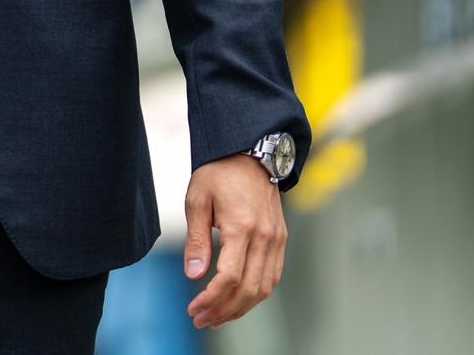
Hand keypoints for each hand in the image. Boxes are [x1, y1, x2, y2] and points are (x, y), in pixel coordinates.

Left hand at [182, 152, 286, 329]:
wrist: (249, 153)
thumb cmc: (218, 173)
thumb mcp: (197, 200)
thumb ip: (196, 240)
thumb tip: (193, 275)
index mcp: (241, 227)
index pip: (229, 276)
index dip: (210, 298)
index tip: (193, 308)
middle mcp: (265, 237)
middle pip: (248, 289)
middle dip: (224, 310)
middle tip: (201, 320)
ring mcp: (277, 239)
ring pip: (264, 287)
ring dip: (241, 307)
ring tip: (217, 317)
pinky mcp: (280, 239)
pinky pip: (272, 276)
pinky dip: (256, 293)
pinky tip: (238, 300)